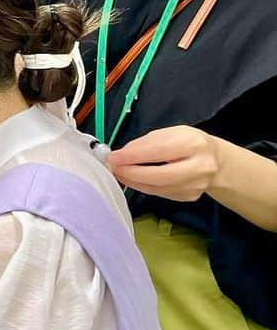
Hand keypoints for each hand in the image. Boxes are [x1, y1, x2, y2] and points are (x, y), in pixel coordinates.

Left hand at [107, 126, 221, 201]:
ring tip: (118, 173)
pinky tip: (133, 179)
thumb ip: (146, 143)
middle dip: (132, 173)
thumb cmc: (187, 142)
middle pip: (160, 175)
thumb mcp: (169, 133)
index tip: (114, 157)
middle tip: (113, 168)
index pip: (159, 151)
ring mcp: (197, 185)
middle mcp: (200, 167)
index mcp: (194, 144)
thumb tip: (122, 154)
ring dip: (134, 181)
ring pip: (158, 188)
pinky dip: (143, 186)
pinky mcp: (190, 196)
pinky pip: (161, 193)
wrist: (216, 160)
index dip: (133, 156)